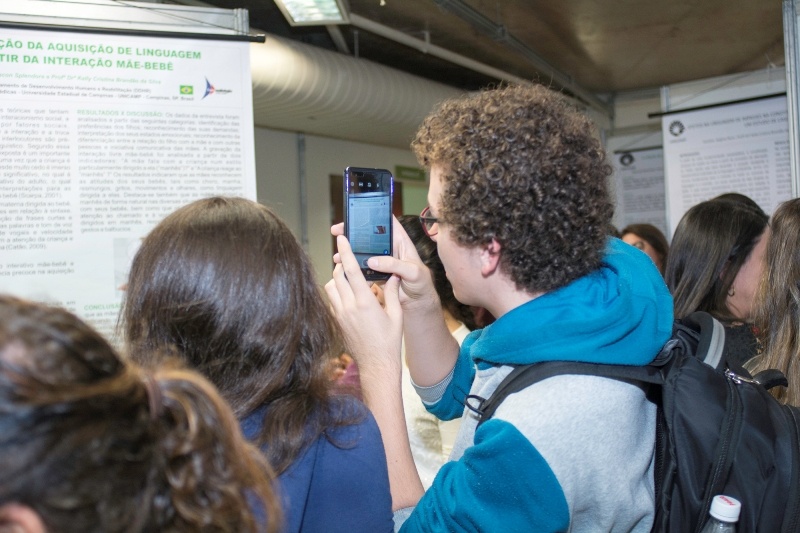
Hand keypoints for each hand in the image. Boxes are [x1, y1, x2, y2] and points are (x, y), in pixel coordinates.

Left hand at [325, 235, 403, 379]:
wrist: (376, 365)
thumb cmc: (389, 341)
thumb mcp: (396, 315)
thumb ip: (393, 292)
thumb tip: (394, 275)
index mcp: (365, 302)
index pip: (352, 270)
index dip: (346, 252)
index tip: (342, 238)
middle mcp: (349, 306)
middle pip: (337, 275)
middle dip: (342, 264)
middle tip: (351, 260)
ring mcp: (340, 315)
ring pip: (330, 287)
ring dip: (337, 279)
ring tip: (350, 279)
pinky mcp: (336, 322)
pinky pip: (331, 300)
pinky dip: (336, 292)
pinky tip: (348, 295)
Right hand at [331, 217, 437, 310]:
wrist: (418, 301)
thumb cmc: (421, 282)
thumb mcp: (412, 271)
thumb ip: (394, 264)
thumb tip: (372, 261)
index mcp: (400, 241)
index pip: (386, 221)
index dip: (372, 215)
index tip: (357, 215)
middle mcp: (389, 247)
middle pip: (369, 234)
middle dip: (353, 232)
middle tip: (338, 230)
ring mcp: (381, 259)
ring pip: (363, 251)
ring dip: (350, 252)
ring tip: (338, 256)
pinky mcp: (375, 272)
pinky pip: (362, 267)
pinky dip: (352, 267)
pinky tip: (343, 269)